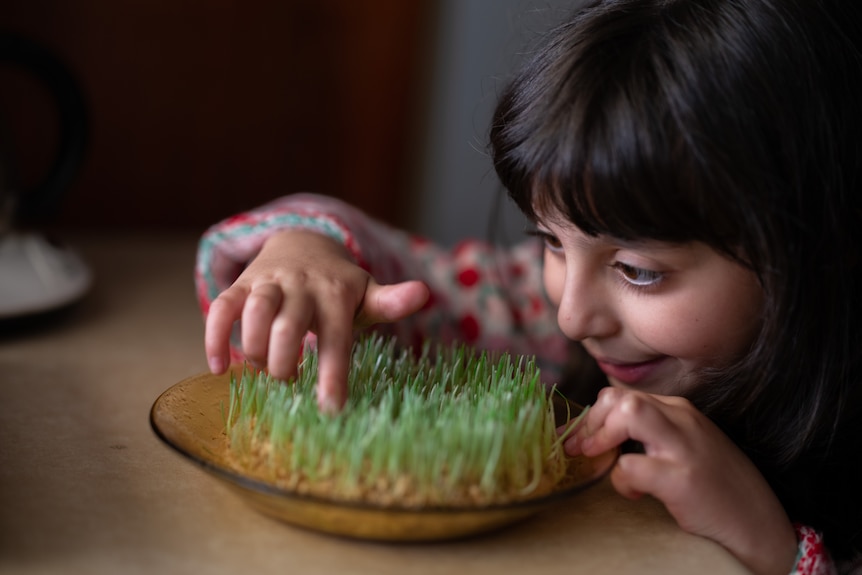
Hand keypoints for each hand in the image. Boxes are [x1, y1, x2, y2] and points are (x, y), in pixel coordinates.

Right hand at [204, 230, 428, 410]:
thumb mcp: (366, 293)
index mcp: (336, 295)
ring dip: (253, 350)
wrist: (301, 242)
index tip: (331, 411)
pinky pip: (222, 307)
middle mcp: (302, 286)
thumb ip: (391, 301)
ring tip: (261, 370)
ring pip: (254, 312)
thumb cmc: (337, 286)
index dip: (333, 375)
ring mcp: (269, 283)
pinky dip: (214, 338)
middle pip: (288, 326)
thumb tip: (424, 293)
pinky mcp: (241, 284)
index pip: (337, 340)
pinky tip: (217, 368)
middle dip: (284, 362)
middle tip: (289, 380)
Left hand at [565, 387, 797, 574]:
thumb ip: (648, 437)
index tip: (578, 440)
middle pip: (620, 398)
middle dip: (590, 424)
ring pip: (629, 414)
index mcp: (679, 411)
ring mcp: (684, 447)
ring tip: (601, 462)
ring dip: (603, 438)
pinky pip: (632, 466)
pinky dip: (622, 481)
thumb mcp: (683, 450)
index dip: (592, 417)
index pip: (622, 396)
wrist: (760, 526)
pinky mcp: (683, 479)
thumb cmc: (716, 490)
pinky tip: (636, 495)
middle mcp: (682, 420)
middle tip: (580, 451)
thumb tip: (596, 438)